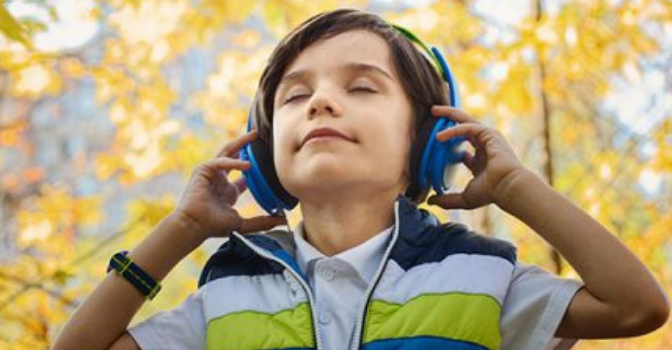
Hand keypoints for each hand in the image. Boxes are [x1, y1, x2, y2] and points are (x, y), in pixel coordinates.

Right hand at [172, 130, 286, 239]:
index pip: (244, 177)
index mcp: (228, 193)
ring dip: (240, 143)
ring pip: (227, 152)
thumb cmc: (213, 226)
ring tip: (254, 135)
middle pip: (235, 157)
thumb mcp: (242, 223)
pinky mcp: (203, 170)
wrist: (194, 226)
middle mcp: (220, 180)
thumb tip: (283, 221)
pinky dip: (233, 161)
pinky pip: (220, 161)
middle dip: (246, 146)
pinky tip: (247, 165)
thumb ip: (262, 222)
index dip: (255, 169)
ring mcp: (211, 174)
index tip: (269, 162)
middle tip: (260, 136)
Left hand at [427, 106, 527, 209]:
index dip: (448, 145)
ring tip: (433, 111)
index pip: (462, 150)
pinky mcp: (489, 133)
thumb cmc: (491, 193)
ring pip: (466, 120)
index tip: (433, 144)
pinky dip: (453, 130)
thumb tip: (430, 201)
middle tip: (432, 113)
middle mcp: (484, 147)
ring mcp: (488, 139)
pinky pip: (467, 127)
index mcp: (480, 162)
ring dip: (450, 114)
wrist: (507, 187)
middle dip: (449, 119)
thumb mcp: (465, 198)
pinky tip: (440, 136)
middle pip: (463, 128)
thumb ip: (447, 199)